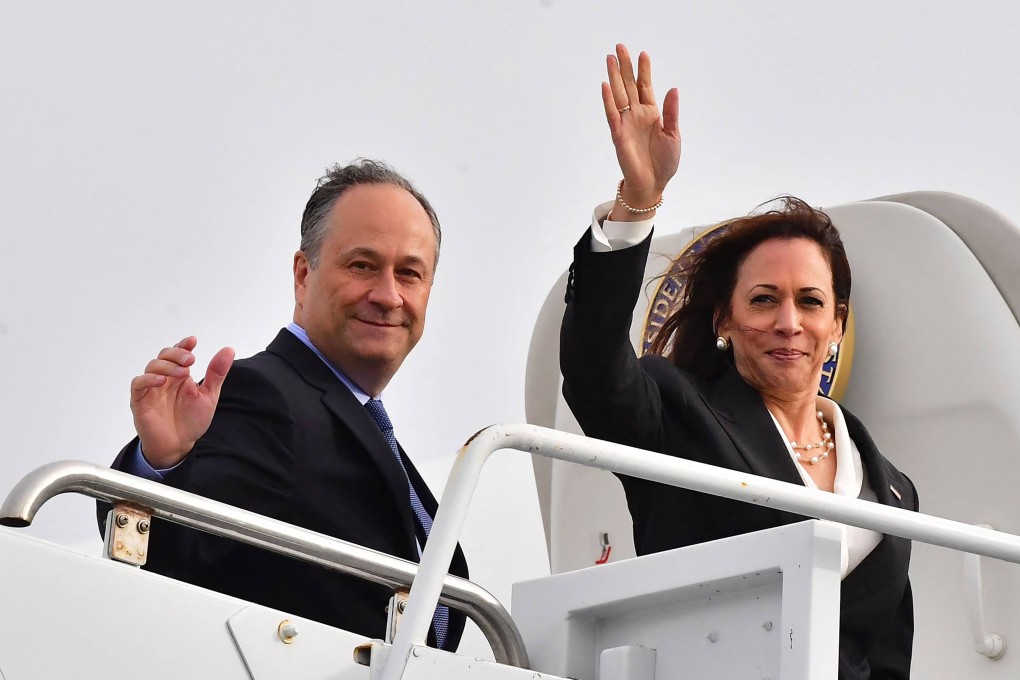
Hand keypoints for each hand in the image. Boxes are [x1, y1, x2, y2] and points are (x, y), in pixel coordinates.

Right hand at [130, 336, 234, 468]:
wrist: (179, 445)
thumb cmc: (191, 421)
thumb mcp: (209, 396)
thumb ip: (216, 374)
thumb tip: (228, 350)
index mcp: (180, 376)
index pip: (179, 354)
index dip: (184, 345)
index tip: (193, 341)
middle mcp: (165, 379)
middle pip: (164, 356)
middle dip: (177, 354)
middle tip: (191, 360)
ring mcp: (151, 389)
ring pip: (152, 366)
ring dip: (167, 366)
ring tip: (182, 372)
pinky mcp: (140, 401)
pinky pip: (138, 384)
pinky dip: (148, 379)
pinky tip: (161, 380)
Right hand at [602, 44, 680, 218]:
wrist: (653, 183)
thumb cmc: (665, 161)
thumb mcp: (673, 134)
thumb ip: (671, 112)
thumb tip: (673, 88)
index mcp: (651, 113)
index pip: (645, 86)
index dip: (644, 70)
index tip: (643, 53)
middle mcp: (637, 114)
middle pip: (629, 85)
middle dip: (625, 66)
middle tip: (619, 47)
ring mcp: (626, 123)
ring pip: (619, 95)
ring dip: (614, 77)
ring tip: (610, 59)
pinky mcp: (618, 134)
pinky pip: (611, 114)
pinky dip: (608, 100)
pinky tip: (606, 85)